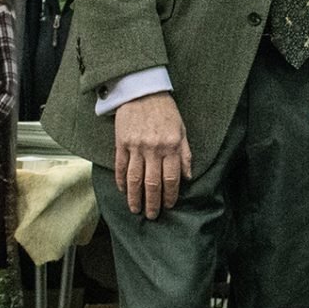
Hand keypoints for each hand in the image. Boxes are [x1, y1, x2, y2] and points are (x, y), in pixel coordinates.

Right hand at [115, 91, 191, 218]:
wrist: (142, 91)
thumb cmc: (166, 111)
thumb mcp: (182, 130)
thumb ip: (185, 155)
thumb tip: (188, 177)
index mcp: (171, 147)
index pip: (171, 178)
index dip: (170, 195)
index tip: (169, 206)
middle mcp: (154, 149)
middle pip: (152, 183)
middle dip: (152, 202)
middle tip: (152, 215)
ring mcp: (136, 147)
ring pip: (135, 179)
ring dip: (135, 197)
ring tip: (135, 210)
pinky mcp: (121, 143)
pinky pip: (120, 167)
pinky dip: (121, 181)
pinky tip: (123, 191)